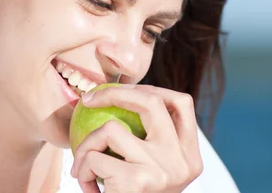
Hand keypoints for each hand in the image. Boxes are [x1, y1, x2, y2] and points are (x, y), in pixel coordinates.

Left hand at [70, 84, 203, 192]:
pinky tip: (85, 186)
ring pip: (111, 129)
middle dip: (114, 93)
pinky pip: (95, 157)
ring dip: (86, 146)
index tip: (125, 91)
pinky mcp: (137, 181)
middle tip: (89, 100)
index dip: (153, 89)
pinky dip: (80, 169)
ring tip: (82, 166)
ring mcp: (162, 170)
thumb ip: (152, 144)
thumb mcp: (154, 174)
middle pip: (151, 101)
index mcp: (190, 157)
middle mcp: (182, 161)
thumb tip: (124, 97)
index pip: (183, 104)